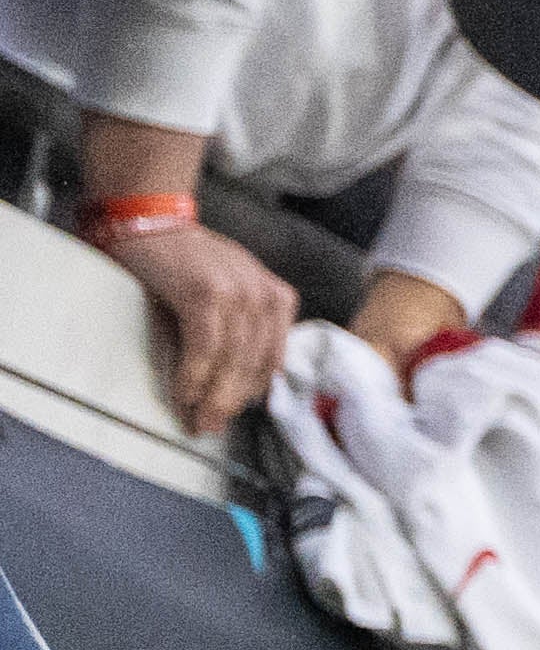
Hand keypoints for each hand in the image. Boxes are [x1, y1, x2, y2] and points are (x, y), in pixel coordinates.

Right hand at [110, 213, 293, 435]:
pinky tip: (184, 393)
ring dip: (212, 397)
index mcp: (277, 299)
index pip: (273, 359)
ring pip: (232, 361)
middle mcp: (264, 296)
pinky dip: (194, 376)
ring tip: (196, 420)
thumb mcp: (230, 294)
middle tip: (210, 427)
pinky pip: (205, 349)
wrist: (152, 222)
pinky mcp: (206, 294)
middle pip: (254, 365)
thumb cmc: (185, 264)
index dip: (251, 393)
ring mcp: (238, 293)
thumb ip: (243, 332)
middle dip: (230, 403)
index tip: (232, 415)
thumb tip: (237, 389)